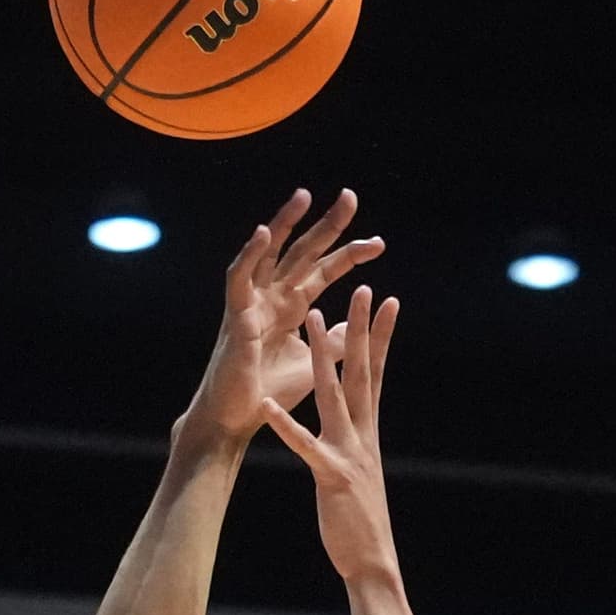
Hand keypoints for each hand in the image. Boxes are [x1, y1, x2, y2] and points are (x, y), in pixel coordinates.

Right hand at [185, 192, 385, 446]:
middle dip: (327, 225)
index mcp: (293, 306)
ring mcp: (254, 302)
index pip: (324, 271)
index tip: (379, 243)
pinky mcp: (236, 315)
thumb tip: (359, 323)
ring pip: (269, 253)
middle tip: (351, 197)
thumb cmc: (271, 389)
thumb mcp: (316, 361)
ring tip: (304, 196)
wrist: (241, 418)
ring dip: (285, 223)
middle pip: (303, 251)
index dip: (350, 255)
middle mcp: (274, 297)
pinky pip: (239, 277)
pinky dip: (249, 254)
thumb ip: (335, 340)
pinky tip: (263, 232)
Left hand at [258, 287, 402, 581]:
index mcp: (369, 433)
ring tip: (314, 319)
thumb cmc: (362, 523)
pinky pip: (306, 446)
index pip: (378, 375)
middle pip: (363, 372)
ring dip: (323, 356)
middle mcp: (363, 436)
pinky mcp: (331, 476)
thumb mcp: (360, 473)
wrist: (372, 562)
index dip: (382, 338)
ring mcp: (348, 453)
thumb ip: (357, 444)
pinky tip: (270, 406)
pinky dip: (287, 426)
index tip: (388, 301)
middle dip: (361, 329)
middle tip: (364, 288)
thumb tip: (357, 425)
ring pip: (335, 395)